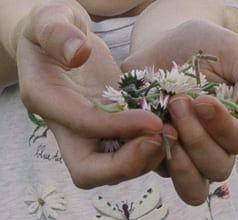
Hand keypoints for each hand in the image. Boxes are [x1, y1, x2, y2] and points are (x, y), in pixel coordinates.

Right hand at [16, 3, 166, 188]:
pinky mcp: (114, 136)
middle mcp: (67, 129)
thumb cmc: (55, 25)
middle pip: (90, 172)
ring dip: (150, 158)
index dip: (117, 127)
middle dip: (130, 163)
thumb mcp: (50, 16)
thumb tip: (78, 53)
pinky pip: (135, 156)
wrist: (64, 40)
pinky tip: (179, 129)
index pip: (81, 126)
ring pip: (117, 171)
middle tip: (166, 136)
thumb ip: (56, 31)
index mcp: (46, 100)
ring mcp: (91, 137)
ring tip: (176, 130)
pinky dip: (157, 150)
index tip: (154, 120)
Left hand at [123, 19, 237, 204]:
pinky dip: (151, 158)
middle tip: (178, 102)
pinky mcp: (158, 157)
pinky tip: (145, 131)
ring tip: (164, 125)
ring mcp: (188, 157)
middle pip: (218, 168)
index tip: (203, 100)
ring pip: (193, 186)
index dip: (223, 127)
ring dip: (179, 160)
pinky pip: (159, 176)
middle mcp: (219, 148)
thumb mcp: (233, 51)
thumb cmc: (204, 46)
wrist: (161, 45)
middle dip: (197, 139)